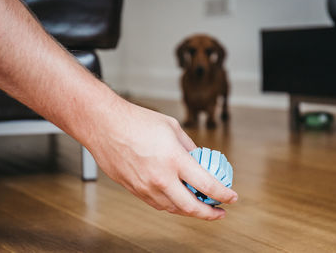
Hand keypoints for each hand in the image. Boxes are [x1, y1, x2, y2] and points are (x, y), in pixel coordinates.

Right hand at [86, 100, 237, 219]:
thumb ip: (189, 147)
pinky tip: (177, 199)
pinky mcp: (134, 190)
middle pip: (191, 207)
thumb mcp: (172, 128)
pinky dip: (171, 205)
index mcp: (174, 159)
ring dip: (190, 211)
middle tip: (219, 212)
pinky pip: (157, 204)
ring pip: (173, 209)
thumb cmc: (136, 122)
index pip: (207, 185)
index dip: (224, 194)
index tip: (231, 197)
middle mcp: (161, 178)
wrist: (104, 125)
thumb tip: (199, 160)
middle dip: (210, 214)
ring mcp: (145, 187)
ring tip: (200, 206)